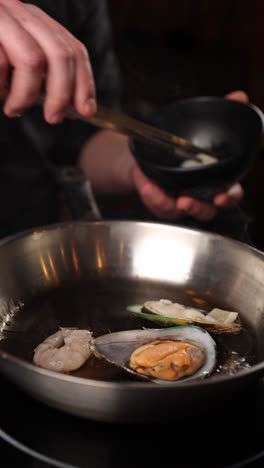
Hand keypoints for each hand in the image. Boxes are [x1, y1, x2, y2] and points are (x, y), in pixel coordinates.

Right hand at [0, 0, 95, 122]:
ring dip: (27, 95)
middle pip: (59, 53)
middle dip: (62, 93)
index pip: (72, 47)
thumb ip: (42, 78)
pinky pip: (0, 64)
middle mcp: (16, 12)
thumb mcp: (15, 64)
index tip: (86, 110)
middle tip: (54, 118)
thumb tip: (74, 106)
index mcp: (32, 21)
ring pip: (32, 59)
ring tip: (14, 108)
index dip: (84, 81)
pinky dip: (0, 87)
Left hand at [131, 90, 247, 220]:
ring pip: (177, 212)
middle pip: (206, 211)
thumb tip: (239, 97)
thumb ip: (225, 112)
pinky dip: (149, 193)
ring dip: (165, 202)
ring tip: (154, 190)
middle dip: (197, 207)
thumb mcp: (204, 125)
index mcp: (218, 179)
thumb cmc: (187, 142)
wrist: (157, 148)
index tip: (222, 196)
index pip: (230, 193)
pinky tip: (144, 182)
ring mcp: (181, 200)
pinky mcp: (162, 202)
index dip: (229, 196)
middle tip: (186, 201)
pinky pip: (157, 204)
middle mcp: (201, 194)